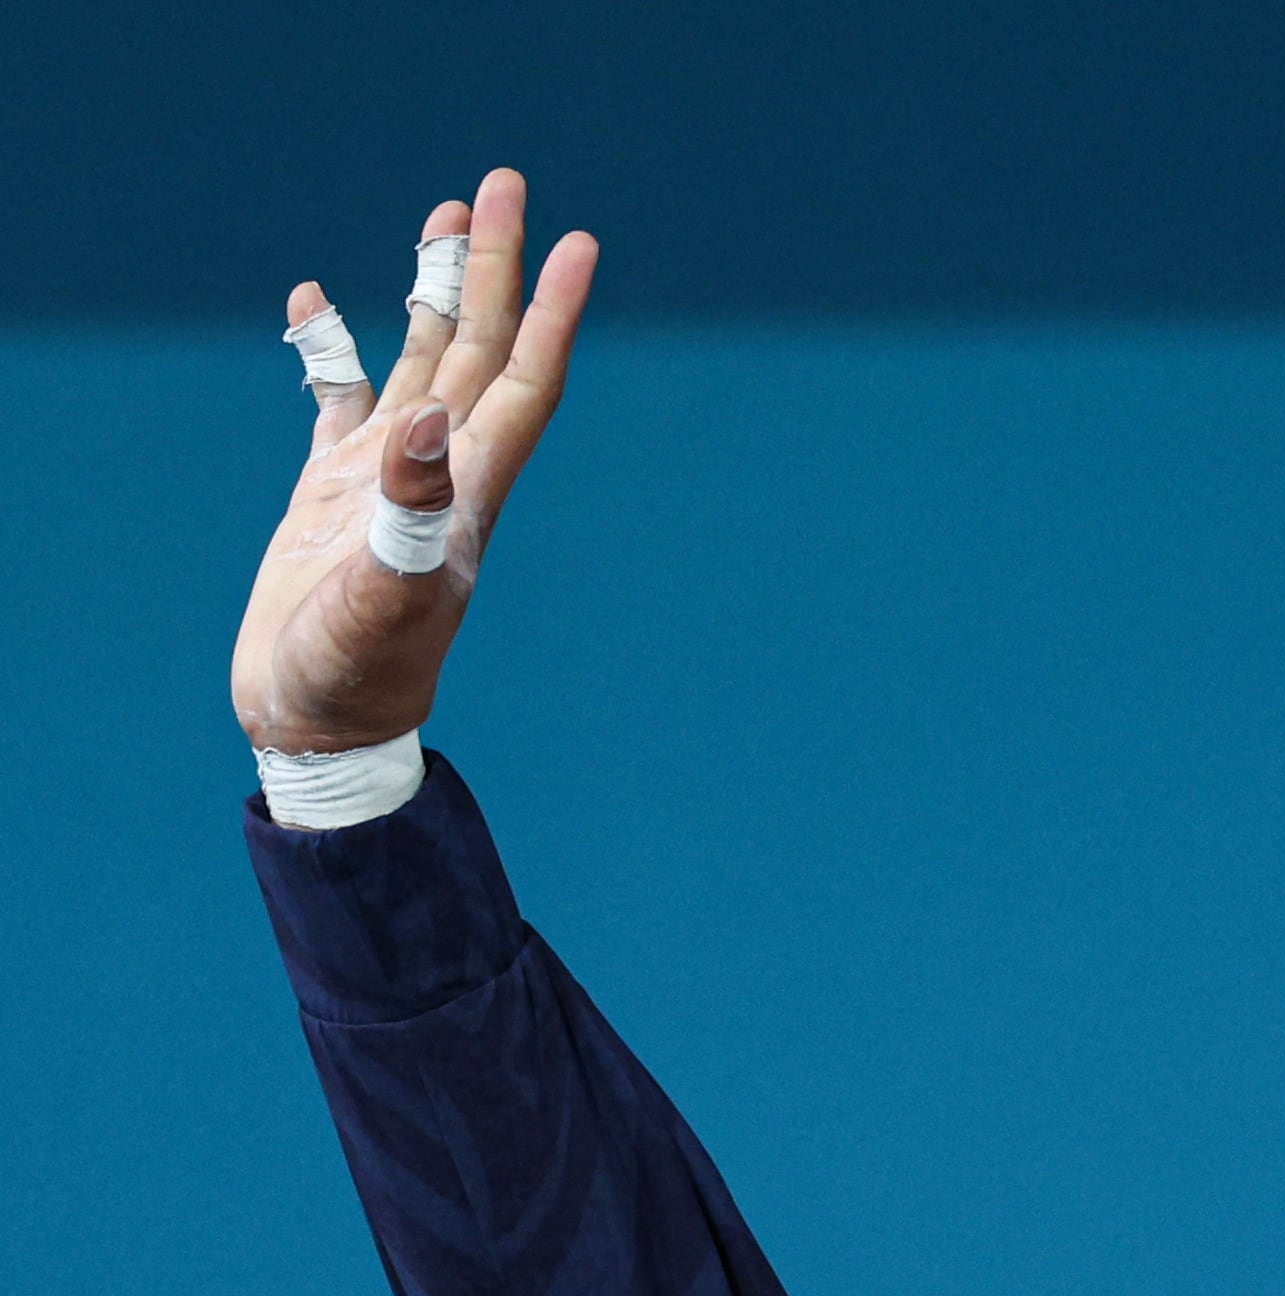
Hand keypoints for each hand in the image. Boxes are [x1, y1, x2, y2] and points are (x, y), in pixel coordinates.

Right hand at [231, 168, 597, 756]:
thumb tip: (424, 423)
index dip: (550, 313)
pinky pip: (339, 397)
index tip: (576, 242)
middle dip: (493, 269)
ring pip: (423, 361)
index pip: (523, 383)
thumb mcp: (381, 596)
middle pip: (478, 349)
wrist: (317, 732)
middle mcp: (437, 474)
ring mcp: (385, 480)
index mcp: (465, 493)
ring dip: (435, 291)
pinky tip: (316, 299)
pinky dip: (332, 347)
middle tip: (506, 182)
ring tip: (446, 217)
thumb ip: (405, 514)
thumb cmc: (353, 680)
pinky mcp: (333, 494)